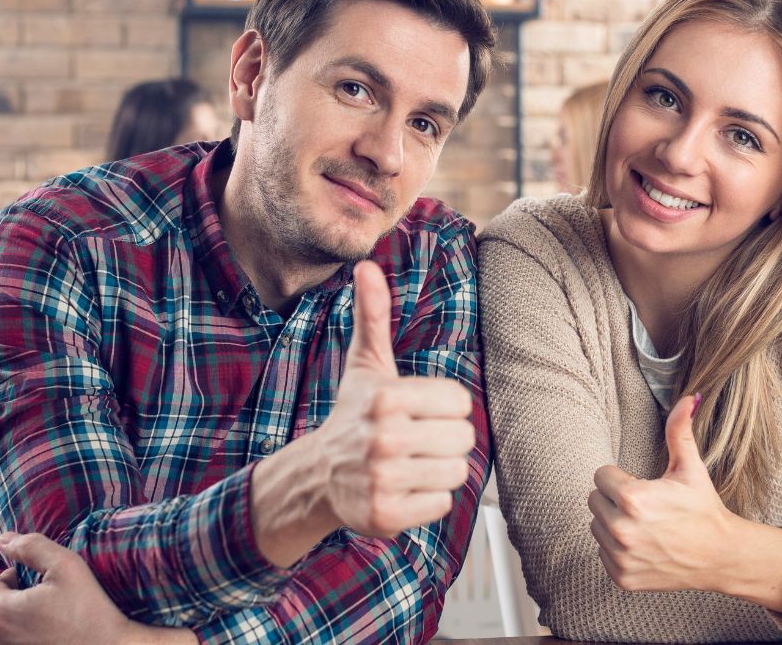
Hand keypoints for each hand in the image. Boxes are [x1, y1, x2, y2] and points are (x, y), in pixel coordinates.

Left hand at [0, 532, 193, 644]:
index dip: (22, 577)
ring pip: (6, 629)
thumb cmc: (89, 611)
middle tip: (54, 602)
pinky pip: (15, 643)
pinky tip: (53, 636)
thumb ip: (31, 547)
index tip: (48, 584)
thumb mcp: (65, 566)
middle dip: (21, 600)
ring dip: (22, 622)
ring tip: (54, 621)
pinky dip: (29, 638)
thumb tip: (4, 539)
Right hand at [315, 260, 475, 537]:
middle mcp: (383, 438)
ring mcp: (383, 479)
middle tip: (416, 441)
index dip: (445, 408)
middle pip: (464, 439)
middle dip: (445, 440)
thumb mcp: (366, 364)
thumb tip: (366, 266)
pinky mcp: (386, 515)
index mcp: (387, 397)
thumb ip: (373, 315)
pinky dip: (429, 501)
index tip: (418, 412)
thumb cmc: (353, 415)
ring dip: (439, 470)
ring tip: (411, 464)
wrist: (318, 476)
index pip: (460, 402)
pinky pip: (442, 505)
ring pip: (456, 473)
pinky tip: (404, 488)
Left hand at [588, 394, 736, 591]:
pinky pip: (602, 551)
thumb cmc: (703, 508)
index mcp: (633, 499)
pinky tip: (644, 545)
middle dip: (615, 499)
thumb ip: (679, 431)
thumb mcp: (690, 467)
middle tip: (645, 506)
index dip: (621, 478)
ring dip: (614, 522)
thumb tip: (687, 398)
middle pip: (594, 500)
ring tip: (645, 525)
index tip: (643, 486)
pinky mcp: (621, 577)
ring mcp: (621, 556)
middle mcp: (622, 530)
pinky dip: (618, 548)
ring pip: (596, 526)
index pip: (600, 476)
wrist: (720, 555)